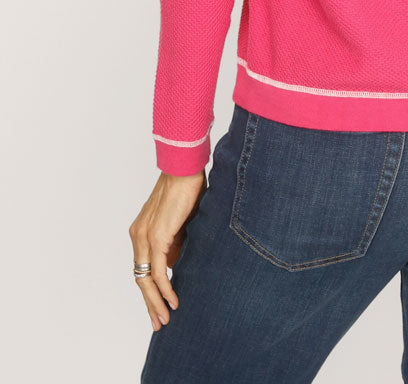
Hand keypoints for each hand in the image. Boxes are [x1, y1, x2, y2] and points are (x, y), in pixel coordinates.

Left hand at [129, 171, 206, 331]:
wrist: (184, 168)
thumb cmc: (186, 189)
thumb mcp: (179, 222)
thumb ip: (175, 242)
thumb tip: (176, 263)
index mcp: (141, 232)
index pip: (142, 268)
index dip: (149, 290)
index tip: (159, 307)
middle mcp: (138, 236)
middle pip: (140, 278)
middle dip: (150, 303)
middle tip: (158, 323)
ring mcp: (145, 237)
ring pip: (146, 279)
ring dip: (156, 302)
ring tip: (165, 319)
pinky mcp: (157, 236)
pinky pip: (158, 270)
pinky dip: (165, 288)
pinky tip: (173, 300)